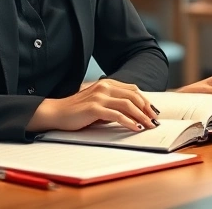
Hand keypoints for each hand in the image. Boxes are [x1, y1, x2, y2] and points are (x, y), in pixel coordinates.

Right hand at [26, 79, 159, 132]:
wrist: (56, 112)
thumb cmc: (78, 111)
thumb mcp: (98, 104)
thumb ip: (113, 104)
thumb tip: (133, 113)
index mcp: (106, 83)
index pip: (133, 89)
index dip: (145, 100)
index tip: (153, 111)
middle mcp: (104, 87)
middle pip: (134, 96)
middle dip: (147, 109)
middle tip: (155, 120)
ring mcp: (99, 96)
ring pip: (128, 104)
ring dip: (141, 116)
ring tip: (149, 125)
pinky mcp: (94, 108)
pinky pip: (117, 115)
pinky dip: (129, 122)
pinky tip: (135, 128)